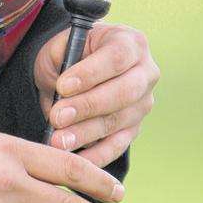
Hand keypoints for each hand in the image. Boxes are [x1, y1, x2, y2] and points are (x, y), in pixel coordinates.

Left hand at [34, 24, 159, 166]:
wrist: (72, 69)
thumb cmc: (67, 54)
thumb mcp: (61, 47)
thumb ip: (62, 64)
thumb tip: (63, 96)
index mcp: (130, 42)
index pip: (117, 57)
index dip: (91, 73)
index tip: (63, 86)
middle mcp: (145, 72)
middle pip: (124, 92)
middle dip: (88, 106)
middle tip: (57, 117)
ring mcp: (143, 103)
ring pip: (118, 120)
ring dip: (86, 133)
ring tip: (58, 140)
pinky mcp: (134, 128)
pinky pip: (118, 145)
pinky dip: (96, 155)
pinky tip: (75, 160)